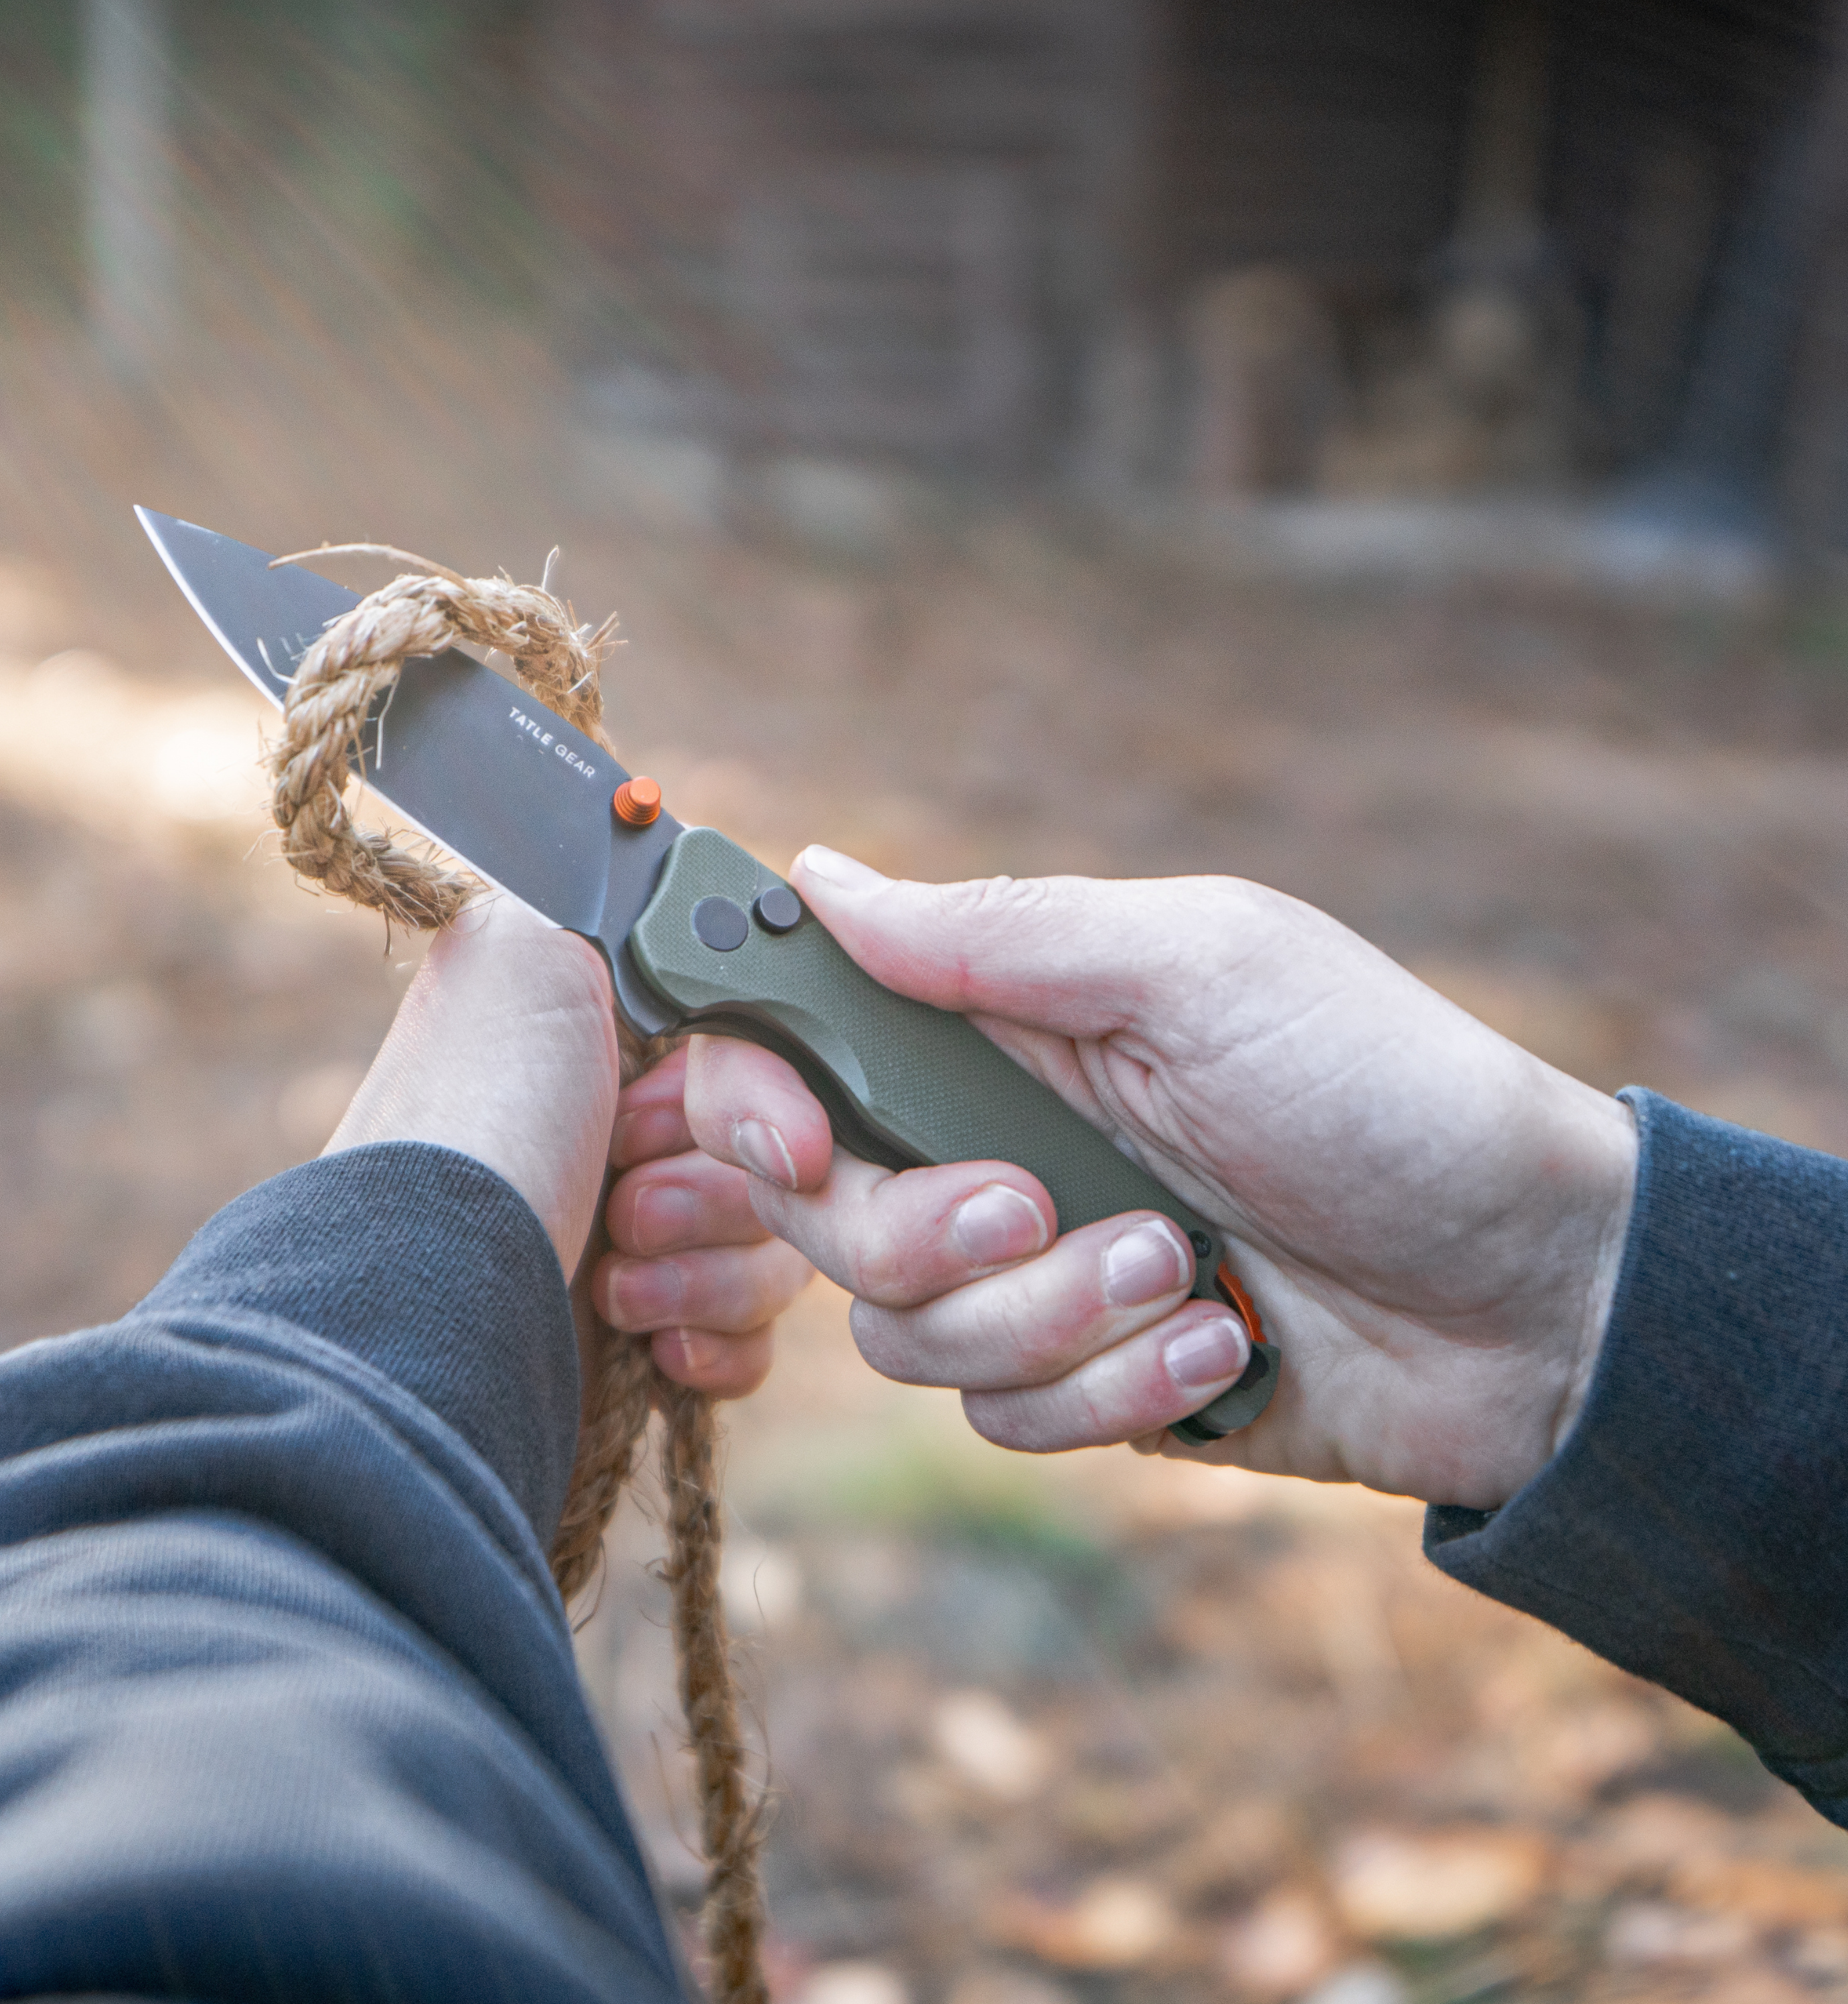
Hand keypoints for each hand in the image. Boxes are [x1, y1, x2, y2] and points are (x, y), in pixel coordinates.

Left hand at [321, 893, 812, 1399]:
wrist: (435, 1305)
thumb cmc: (480, 1124)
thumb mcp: (529, 947)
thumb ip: (615, 897)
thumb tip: (687, 899)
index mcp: (607, 1049)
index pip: (756, 1054)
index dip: (743, 1088)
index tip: (667, 1111)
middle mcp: (629, 1142)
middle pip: (783, 1154)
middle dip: (715, 1189)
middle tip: (627, 1202)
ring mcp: (648, 1246)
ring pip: (779, 1250)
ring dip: (712, 1271)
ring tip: (616, 1280)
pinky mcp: (655, 1344)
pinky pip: (756, 1342)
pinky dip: (720, 1343)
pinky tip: (657, 1344)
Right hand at [685, 849, 1638, 1508]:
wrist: (1535, 1292)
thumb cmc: (1383, 1091)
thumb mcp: (1198, 970)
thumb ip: (996, 935)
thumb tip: (814, 872)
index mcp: (1004, 1020)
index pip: (795, 1045)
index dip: (754, 1103)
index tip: (802, 1149)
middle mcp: (994, 1139)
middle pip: (822, 1215)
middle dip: (922, 1233)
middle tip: (1040, 1207)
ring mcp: (1037, 1268)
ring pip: (906, 1333)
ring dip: (1050, 1318)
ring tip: (1188, 1273)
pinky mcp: (1086, 1377)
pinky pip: (1003, 1416)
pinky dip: (1113, 1390)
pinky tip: (1222, 1341)